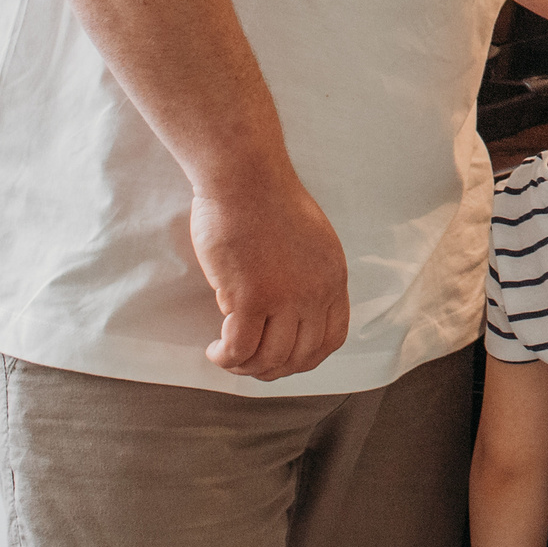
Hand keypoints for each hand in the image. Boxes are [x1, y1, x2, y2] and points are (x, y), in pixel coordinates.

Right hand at [191, 172, 350, 380]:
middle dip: (272, 369)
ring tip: (226, 356)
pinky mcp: (249, 297)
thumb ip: (307, 275)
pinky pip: (239, 349)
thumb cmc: (266, 200)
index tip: (282, 358)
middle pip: (301, 357)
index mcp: (333, 277)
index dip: (306, 358)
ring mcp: (284, 297)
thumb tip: (290, 311)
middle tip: (248, 363)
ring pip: (270, 359)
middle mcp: (315, 292)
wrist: (245, 176)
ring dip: (245, 367)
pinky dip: (226, 358)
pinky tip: (214, 349)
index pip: (332, 338)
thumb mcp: (310, 240)